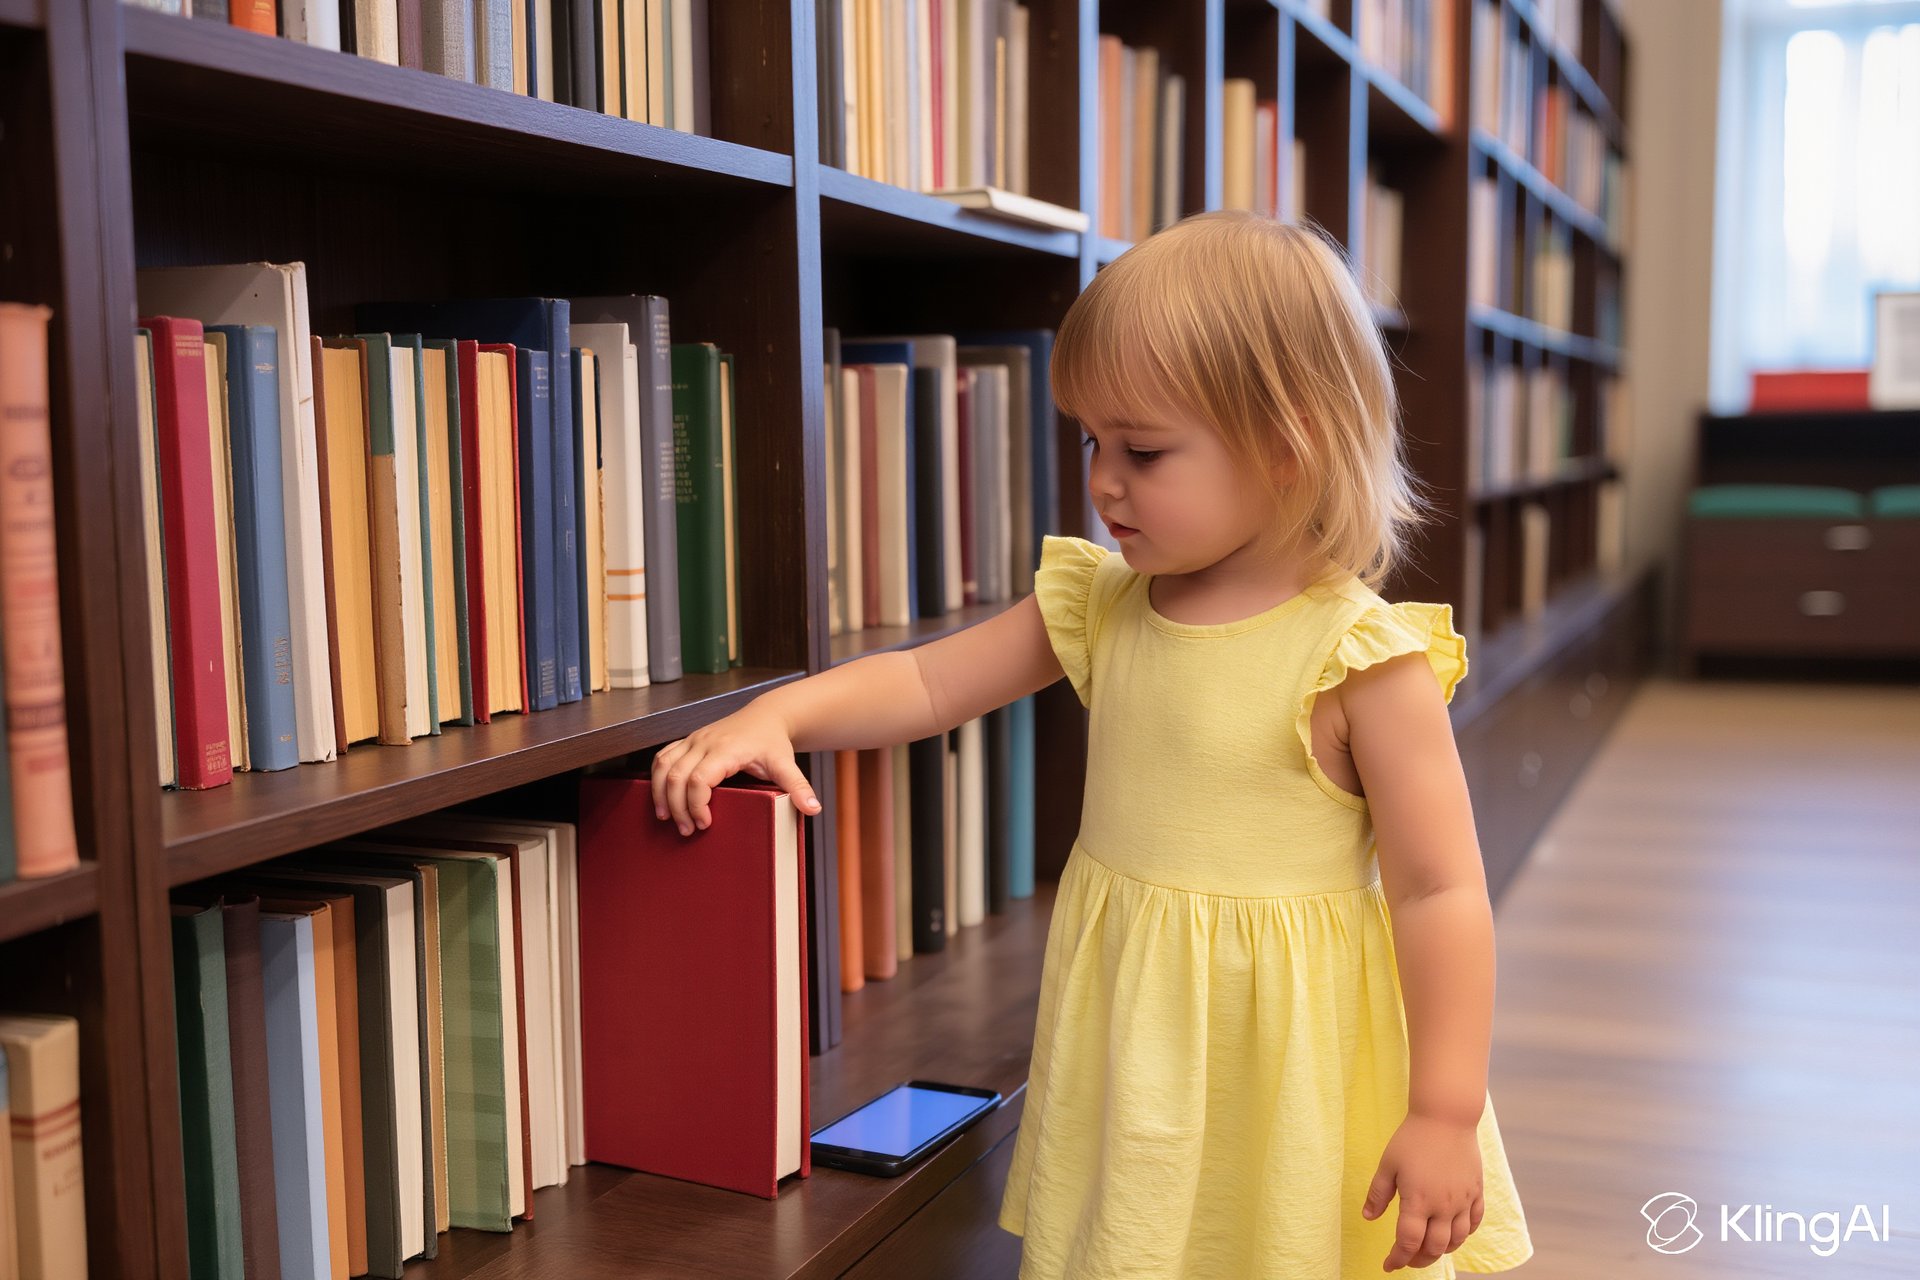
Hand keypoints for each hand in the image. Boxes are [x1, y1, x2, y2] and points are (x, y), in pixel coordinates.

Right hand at [649, 704, 822, 835]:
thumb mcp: (787, 764)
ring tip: (666, 818)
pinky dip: (656, 778)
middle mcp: (705, 742)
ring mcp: (693, 739)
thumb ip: (798, 786)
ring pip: (663, 766)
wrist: (766, 716)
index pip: (700, 779)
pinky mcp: (687, 740)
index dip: (697, 805)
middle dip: (677, 807)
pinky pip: (662, 757)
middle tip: (687, 831)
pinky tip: (661, 796)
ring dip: (660, 794)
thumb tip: (813, 808)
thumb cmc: (773, 742)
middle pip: (676, 777)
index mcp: (727, 749)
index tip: (705, 824)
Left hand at [1362, 1112, 1484, 1271]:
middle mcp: (1443, 1206)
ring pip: (1457, 1240)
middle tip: (1407, 1259)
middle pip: (1434, 1248)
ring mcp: (1463, 1200)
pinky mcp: (1476, 1191)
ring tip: (1428, 1249)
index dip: (1397, 1259)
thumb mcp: (1387, 1164)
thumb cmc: (1412, 1138)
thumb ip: (1378, 1194)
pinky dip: (1464, 1235)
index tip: (1388, 1265)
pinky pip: (1474, 1222)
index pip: (1408, 1242)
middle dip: (1418, 1259)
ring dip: (1441, 1251)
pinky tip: (1454, 1234)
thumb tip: (1368, 1218)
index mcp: (1418, 1201)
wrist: (1446, 1116)